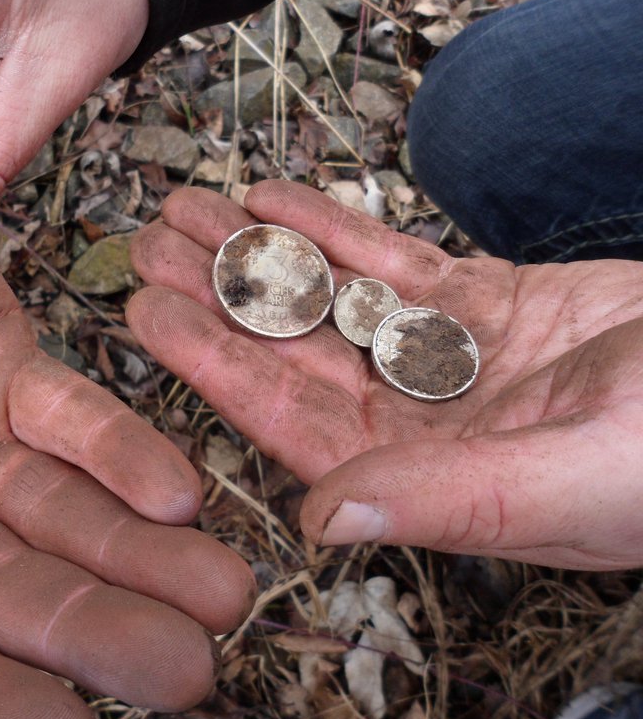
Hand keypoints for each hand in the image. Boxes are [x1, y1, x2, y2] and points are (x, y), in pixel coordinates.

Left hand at [128, 180, 642, 570]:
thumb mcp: (571, 483)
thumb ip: (446, 502)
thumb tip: (323, 520)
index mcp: (424, 477)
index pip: (289, 416)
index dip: (214, 364)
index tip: (148, 315)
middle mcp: (421, 419)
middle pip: (295, 349)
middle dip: (219, 294)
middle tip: (147, 243)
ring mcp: (451, 357)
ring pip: (333, 299)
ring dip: (261, 253)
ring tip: (190, 208)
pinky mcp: (492, 303)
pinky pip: (395, 261)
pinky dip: (335, 228)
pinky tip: (273, 198)